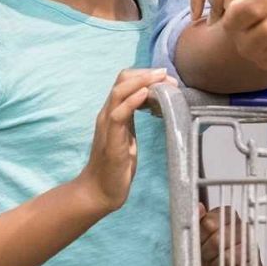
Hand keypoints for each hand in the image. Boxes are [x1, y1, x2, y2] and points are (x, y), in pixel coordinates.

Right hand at [76, 68, 168, 214]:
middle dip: (145, 74)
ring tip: (160, 78)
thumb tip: (150, 104)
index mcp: (113, 112)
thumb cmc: (115, 166)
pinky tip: (145, 94)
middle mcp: (107, 114)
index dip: (143, 75)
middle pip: (121, 80)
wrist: (99, 191)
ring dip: (141, 82)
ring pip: (119, 93)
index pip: (124, 82)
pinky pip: (119, 114)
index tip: (164, 76)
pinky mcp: (111, 141)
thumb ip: (133, 119)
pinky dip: (132, 101)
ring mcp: (107, 126)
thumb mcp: (127, 136)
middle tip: (167, 75)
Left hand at [199, 205, 261, 265]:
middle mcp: (243, 228)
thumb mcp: (194, 234)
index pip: (210, 223)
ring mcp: (252, 246)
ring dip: (216, 265)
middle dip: (207, 252)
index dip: (201, 236)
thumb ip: (196, 219)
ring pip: (229, 257)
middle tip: (205, 256)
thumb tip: (199, 207)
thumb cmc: (201, 253)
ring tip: (214, 264)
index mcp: (227, 216)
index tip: (199, 241)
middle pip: (218, 240)